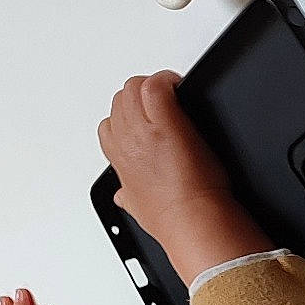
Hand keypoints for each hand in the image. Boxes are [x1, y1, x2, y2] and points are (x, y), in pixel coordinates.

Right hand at [98, 72, 269, 280]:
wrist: (194, 222)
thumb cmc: (172, 219)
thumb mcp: (138, 209)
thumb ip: (128, 196)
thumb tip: (123, 196)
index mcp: (120, 161)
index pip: (110, 125)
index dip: (130, 118)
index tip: (148, 121)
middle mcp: (127, 143)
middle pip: (121, 100)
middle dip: (142, 98)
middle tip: (165, 105)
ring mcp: (144, 131)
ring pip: (134, 88)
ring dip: (154, 87)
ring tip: (173, 97)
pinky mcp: (166, 123)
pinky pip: (156, 85)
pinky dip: (167, 81)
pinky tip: (180, 90)